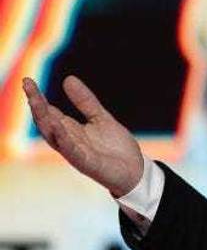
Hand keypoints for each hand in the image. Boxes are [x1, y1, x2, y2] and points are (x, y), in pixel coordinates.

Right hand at [22, 76, 143, 197]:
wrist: (135, 170)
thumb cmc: (115, 146)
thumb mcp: (100, 118)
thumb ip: (85, 102)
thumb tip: (68, 79)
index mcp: (70, 131)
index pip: (49, 113)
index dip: (37, 98)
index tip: (28, 81)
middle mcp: (69, 142)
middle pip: (47, 123)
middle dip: (37, 106)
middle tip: (28, 87)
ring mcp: (76, 154)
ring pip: (55, 137)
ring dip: (45, 121)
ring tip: (37, 103)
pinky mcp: (87, 164)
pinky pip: (73, 152)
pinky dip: (65, 141)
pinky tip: (59, 128)